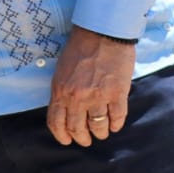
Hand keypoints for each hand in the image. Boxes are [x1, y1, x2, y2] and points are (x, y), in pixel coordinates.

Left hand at [46, 26, 134, 146]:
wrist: (103, 31)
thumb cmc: (81, 46)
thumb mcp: (62, 70)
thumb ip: (63, 90)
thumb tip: (66, 110)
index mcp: (60, 90)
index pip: (56, 123)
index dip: (62, 136)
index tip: (67, 140)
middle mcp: (77, 97)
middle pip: (77, 129)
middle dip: (82, 138)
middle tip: (87, 140)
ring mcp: (98, 96)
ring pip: (98, 127)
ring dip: (100, 133)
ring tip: (103, 132)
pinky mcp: (117, 93)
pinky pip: (117, 118)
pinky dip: (116, 125)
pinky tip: (115, 125)